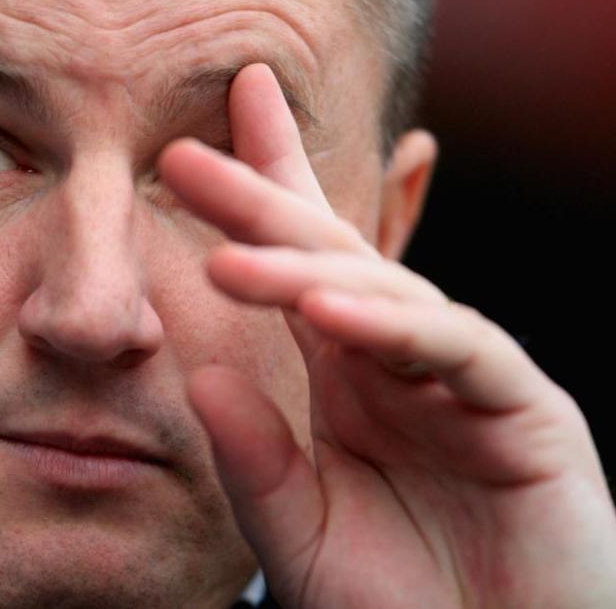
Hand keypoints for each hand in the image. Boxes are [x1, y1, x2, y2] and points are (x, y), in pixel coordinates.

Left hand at [158, 64, 615, 607]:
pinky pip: (457, 351)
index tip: (191, 148)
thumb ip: (254, 462)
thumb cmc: (400, 605)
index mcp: (344, 375)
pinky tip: (329, 313)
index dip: (254, 200)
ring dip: (304, 272)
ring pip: (383, 294)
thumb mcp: (299, 534)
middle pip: (327, 256)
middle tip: (185, 155)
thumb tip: (200, 379)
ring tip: (227, 260)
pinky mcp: (526, 409)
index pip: (293, 268)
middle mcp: (398, 360)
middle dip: (261, 198)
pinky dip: (393, 329)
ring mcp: (463, 376)